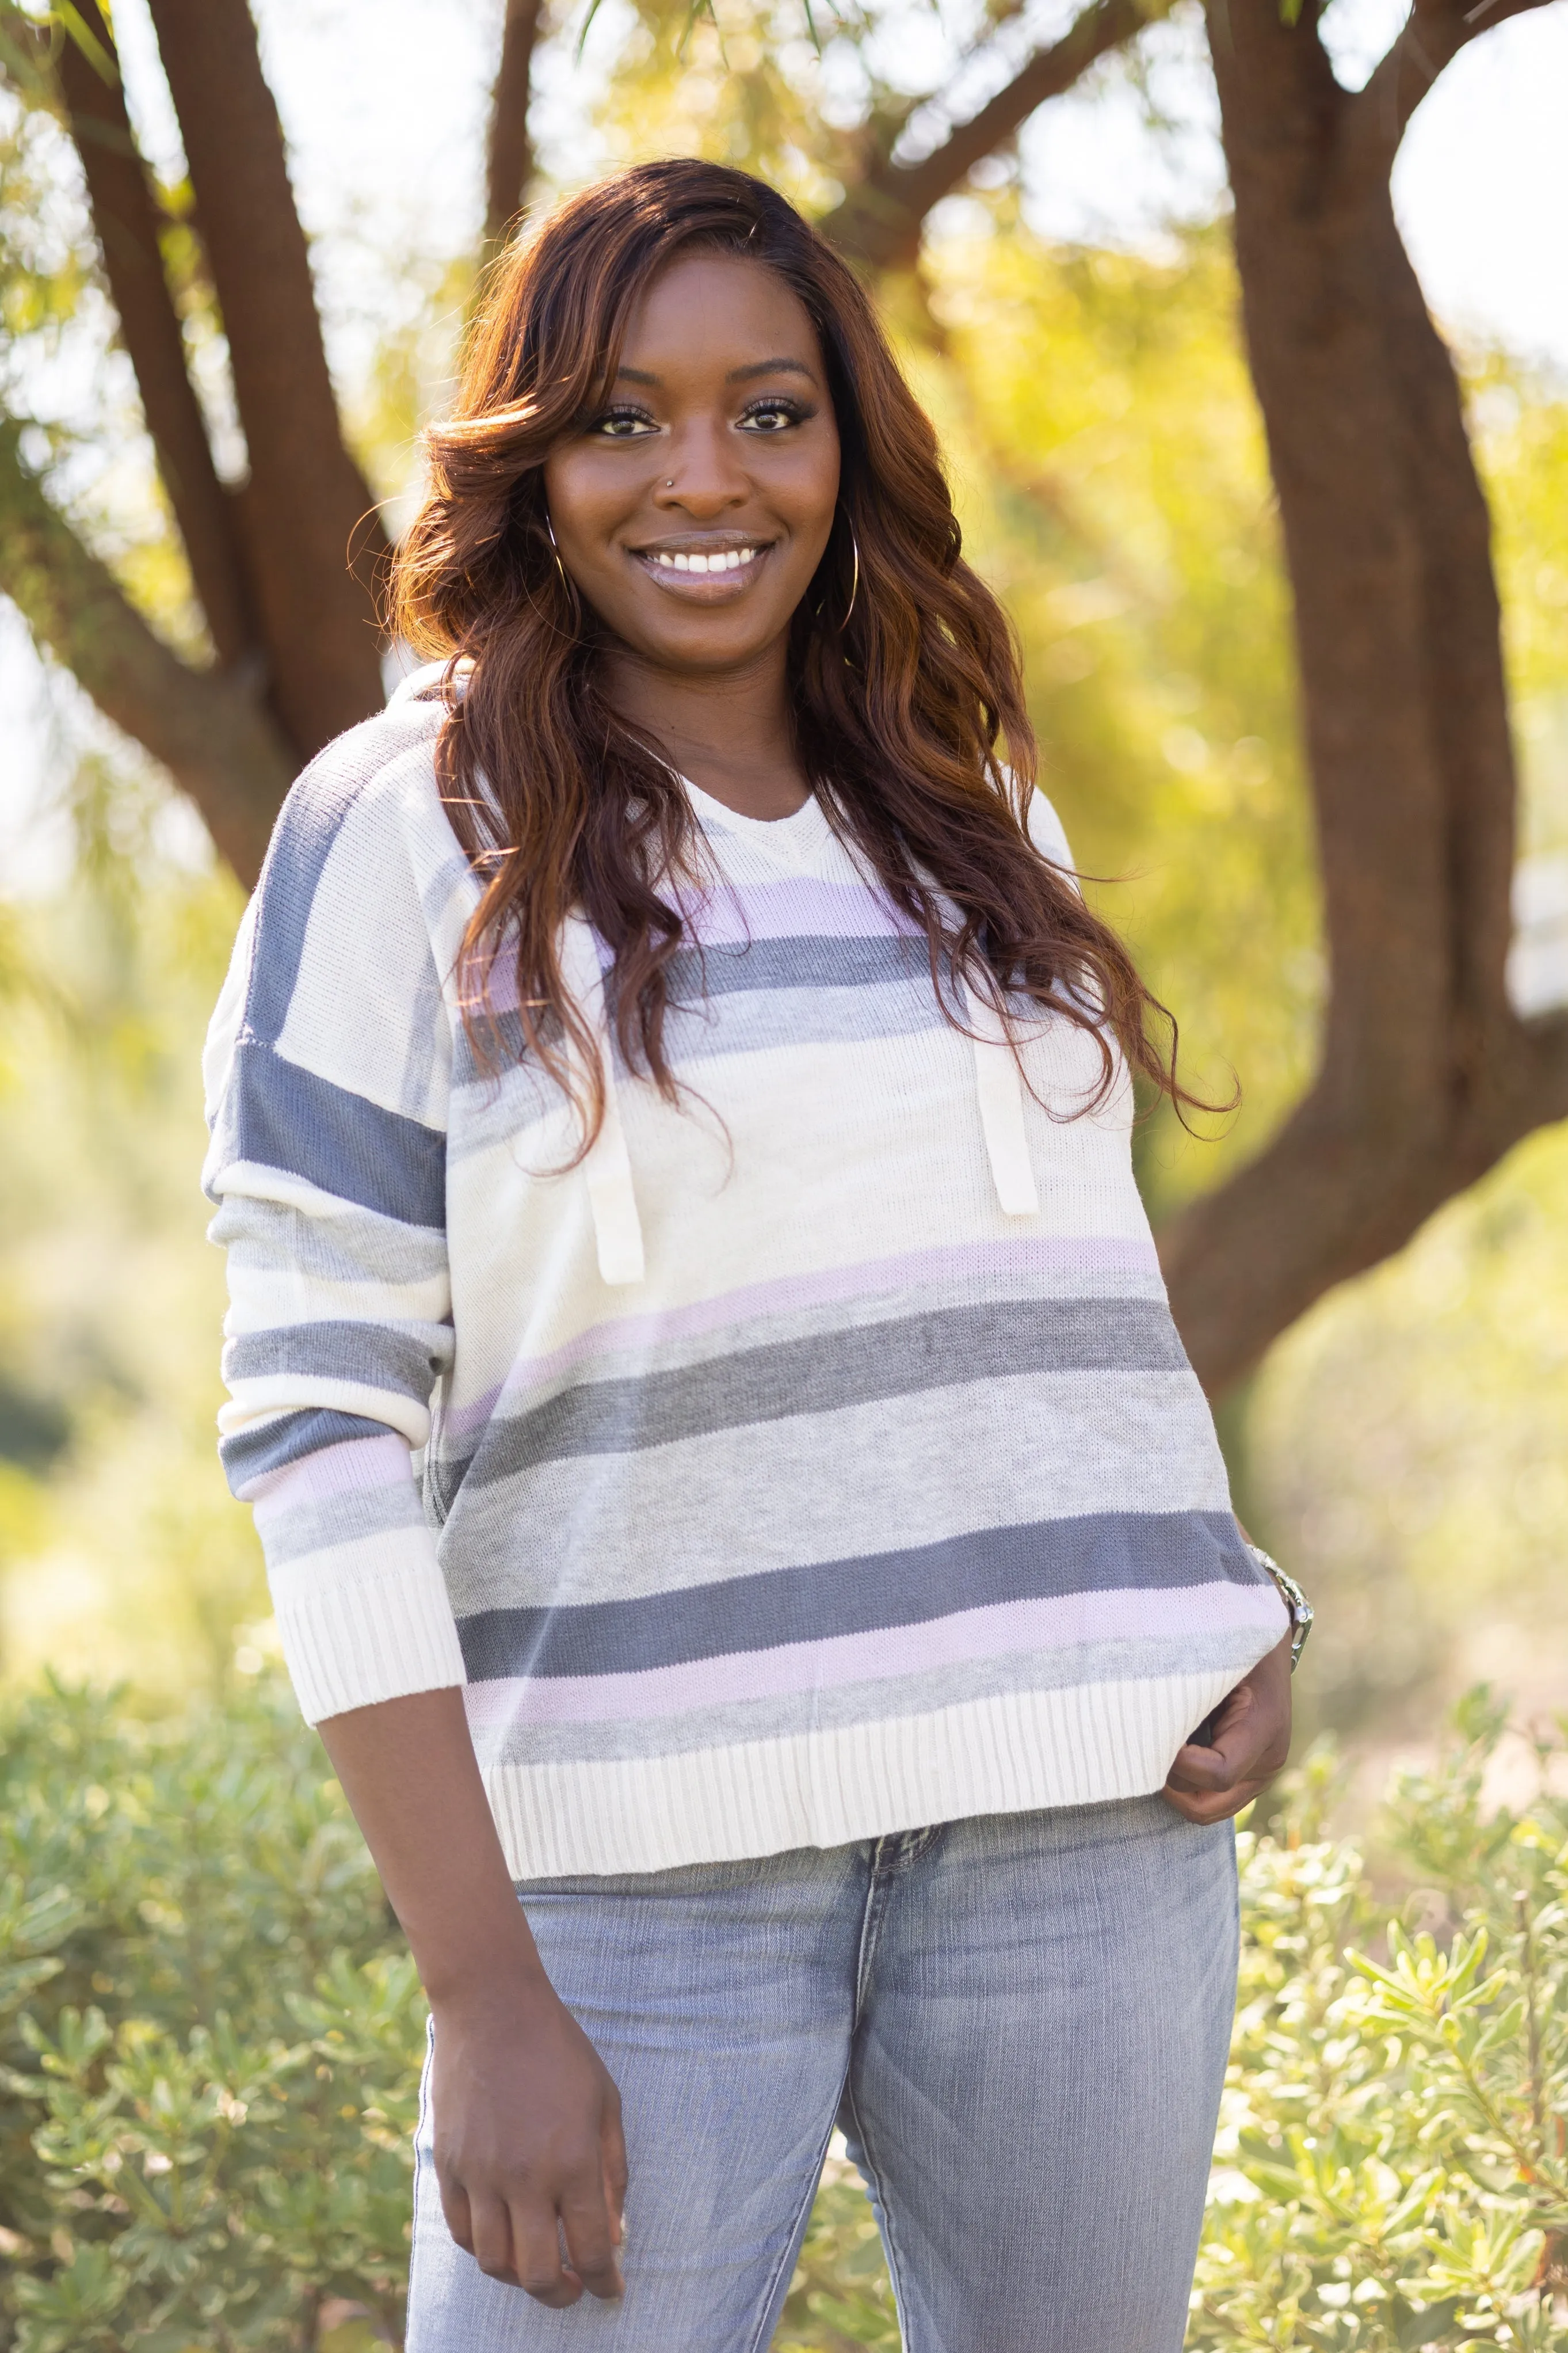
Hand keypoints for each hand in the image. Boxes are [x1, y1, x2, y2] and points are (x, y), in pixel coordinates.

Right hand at [431, 1972, 626, 2307]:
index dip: (605, 2282)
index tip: (612, 2291)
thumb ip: (612, 2172)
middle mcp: (524, 2177)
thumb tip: (612, 2234)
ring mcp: (479, 2174)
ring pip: (495, 2263)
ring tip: (540, 2267)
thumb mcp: (605, 2102)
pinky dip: (485, 2249)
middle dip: (564, 2295)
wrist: (492, 2008)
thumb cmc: (558, 2050)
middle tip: (576, 2289)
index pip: (591, 2249)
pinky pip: (463, 2232)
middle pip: (539, 2274)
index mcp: (571, 2161)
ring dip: (521, 2278)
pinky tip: (504, 2239)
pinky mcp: (448, 2165)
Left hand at [1160, 1631, 1292, 1824]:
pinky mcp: (1249, 1776)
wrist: (1264, 1639)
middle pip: (1207, 1806)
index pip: (1218, 1773)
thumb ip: (1186, 1690)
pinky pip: (1210, 1799)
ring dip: (1174, 1789)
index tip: (1150, 1737)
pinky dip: (1184, 1786)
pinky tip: (1164, 1755)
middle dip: (1169, 1786)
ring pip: (1206, 1809)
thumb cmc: (1231, 1641)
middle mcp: (1268, 1760)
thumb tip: (1142, 1719)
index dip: (1179, 1764)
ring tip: (1150, 1753)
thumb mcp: (1214, 1657)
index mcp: (1264, 1727)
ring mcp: (1260, 1774)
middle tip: (1141, 1753)